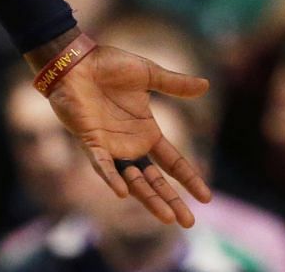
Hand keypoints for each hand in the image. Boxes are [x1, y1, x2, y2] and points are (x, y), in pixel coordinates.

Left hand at [44, 45, 212, 226]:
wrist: (77, 61)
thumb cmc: (110, 66)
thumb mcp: (150, 74)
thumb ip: (175, 85)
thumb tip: (206, 86)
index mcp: (147, 131)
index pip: (173, 162)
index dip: (189, 179)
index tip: (206, 198)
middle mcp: (131, 145)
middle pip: (155, 181)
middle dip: (172, 201)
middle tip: (188, 223)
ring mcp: (111, 147)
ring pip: (133, 181)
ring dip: (148, 198)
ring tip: (166, 217)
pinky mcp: (91, 142)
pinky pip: (102, 165)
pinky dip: (112, 178)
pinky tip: (123, 192)